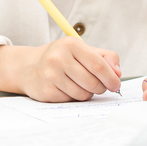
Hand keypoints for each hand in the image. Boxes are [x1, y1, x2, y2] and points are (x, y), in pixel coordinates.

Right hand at [0, 39, 121, 102]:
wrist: (28, 67)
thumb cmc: (61, 57)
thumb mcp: (82, 50)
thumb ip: (105, 57)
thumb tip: (117, 73)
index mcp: (71, 44)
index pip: (98, 66)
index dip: (111, 78)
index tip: (116, 85)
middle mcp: (58, 58)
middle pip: (93, 83)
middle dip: (101, 88)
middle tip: (99, 86)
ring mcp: (50, 76)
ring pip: (83, 94)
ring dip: (87, 93)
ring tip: (80, 85)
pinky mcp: (46, 91)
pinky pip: (71, 100)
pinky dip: (74, 97)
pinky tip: (67, 88)